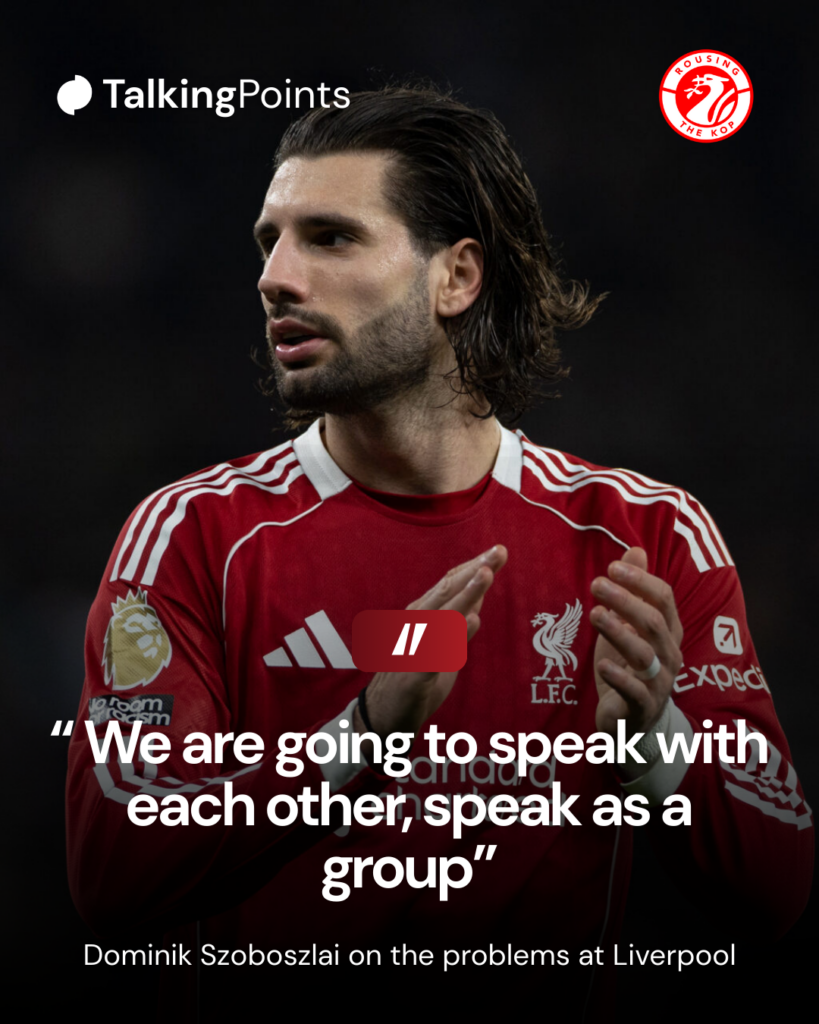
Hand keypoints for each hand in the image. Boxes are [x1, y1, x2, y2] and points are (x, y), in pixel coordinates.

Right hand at [357, 545, 507, 737]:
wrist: (384, 716)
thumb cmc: (414, 676)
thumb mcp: (441, 642)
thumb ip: (458, 618)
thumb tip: (479, 593)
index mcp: (423, 615)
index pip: (450, 584)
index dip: (474, 565)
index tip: (499, 550)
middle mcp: (416, 624)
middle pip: (447, 591)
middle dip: (474, 570)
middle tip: (499, 551)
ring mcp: (413, 647)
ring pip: (442, 615)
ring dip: (465, 595)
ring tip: (486, 575)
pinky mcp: (415, 674)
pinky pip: (435, 652)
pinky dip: (454, 635)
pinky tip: (472, 621)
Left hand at [590, 547, 681, 737]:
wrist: (632, 722)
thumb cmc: (629, 667)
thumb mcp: (628, 626)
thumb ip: (634, 590)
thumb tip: (635, 550)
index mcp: (668, 632)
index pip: (664, 600)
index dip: (640, 581)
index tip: (612, 567)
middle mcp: (669, 655)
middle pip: (654, 623)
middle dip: (626, 601)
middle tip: (596, 585)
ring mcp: (659, 683)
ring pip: (645, 655)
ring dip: (619, 633)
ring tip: (595, 615)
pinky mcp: (642, 708)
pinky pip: (635, 692)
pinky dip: (619, 676)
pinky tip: (602, 664)